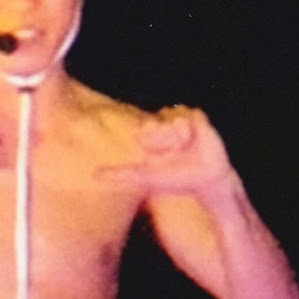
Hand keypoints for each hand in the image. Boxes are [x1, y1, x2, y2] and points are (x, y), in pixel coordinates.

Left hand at [96, 106, 235, 199]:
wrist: (204, 181)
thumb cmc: (176, 180)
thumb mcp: (145, 177)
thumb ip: (121, 174)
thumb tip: (94, 174)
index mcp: (152, 133)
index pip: (144, 127)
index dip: (151, 140)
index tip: (159, 155)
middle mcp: (166, 123)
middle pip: (155, 122)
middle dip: (163, 140)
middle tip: (173, 153)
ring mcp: (183, 118)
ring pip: (171, 120)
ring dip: (176, 138)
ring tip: (185, 148)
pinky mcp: (198, 117)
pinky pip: (187, 117)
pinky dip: (189, 132)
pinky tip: (194, 141)